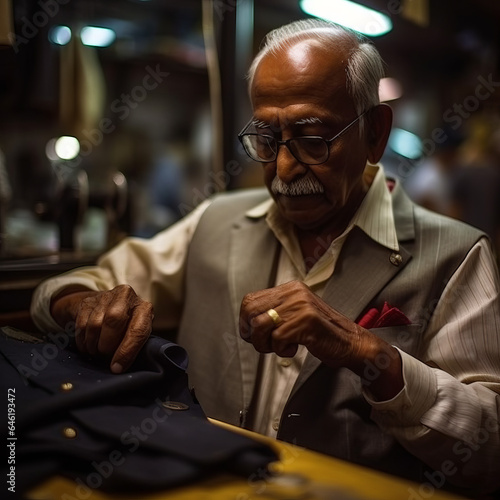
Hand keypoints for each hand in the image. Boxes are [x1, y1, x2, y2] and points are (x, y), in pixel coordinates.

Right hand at [50, 285, 152, 373]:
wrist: (106, 306)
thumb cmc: (127, 326)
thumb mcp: (136, 333)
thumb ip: (134, 345)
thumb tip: (119, 367)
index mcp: (144, 308)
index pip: (137, 330)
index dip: (126, 351)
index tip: (116, 368)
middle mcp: (127, 296)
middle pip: (114, 320)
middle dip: (107, 345)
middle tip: (104, 357)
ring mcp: (106, 296)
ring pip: (95, 324)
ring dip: (93, 345)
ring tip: (96, 351)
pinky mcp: (88, 301)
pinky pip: (81, 325)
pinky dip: (83, 341)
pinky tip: (88, 345)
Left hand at [239, 280, 402, 399]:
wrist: (350, 342)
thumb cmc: (321, 332)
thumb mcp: (297, 313)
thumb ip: (276, 311)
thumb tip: (247, 322)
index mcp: (290, 288)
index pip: (251, 299)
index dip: (245, 320)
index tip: (250, 334)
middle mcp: (294, 293)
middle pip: (251, 311)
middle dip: (252, 333)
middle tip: (264, 344)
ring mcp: (301, 306)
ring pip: (260, 325)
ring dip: (264, 344)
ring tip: (278, 348)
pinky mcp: (306, 321)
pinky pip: (277, 338)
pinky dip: (281, 350)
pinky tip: (293, 349)